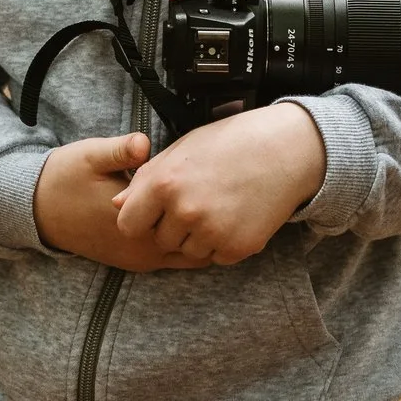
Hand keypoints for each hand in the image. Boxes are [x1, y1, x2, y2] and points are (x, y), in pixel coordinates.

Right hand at [33, 131, 211, 271]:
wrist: (36, 209)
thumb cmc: (66, 178)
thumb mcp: (91, 156)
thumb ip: (120, 151)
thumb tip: (143, 143)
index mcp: (136, 225)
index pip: (190, 218)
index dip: (205, 197)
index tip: (213, 175)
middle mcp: (141, 250)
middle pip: (198, 242)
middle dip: (208, 219)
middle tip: (218, 189)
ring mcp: (138, 260)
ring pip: (188, 254)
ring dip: (198, 231)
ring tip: (206, 201)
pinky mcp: (132, 261)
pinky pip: (172, 258)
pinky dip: (184, 239)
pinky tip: (185, 214)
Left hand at [111, 102, 326, 265]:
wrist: (284, 150)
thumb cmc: (230, 143)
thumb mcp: (181, 150)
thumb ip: (146, 179)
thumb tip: (116, 205)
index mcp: (164, 183)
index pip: (128, 225)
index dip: (141, 219)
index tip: (156, 210)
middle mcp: (185, 211)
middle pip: (161, 240)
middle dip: (173, 227)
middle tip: (199, 200)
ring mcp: (212, 232)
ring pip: (188, 252)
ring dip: (198, 237)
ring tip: (219, 206)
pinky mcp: (237, 248)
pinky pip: (216, 257)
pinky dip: (223, 243)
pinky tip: (236, 215)